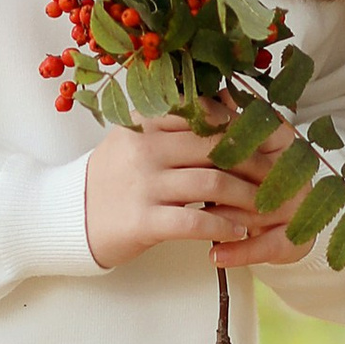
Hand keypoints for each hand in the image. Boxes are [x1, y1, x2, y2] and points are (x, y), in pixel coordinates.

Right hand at [81, 117, 313, 274]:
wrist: (62, 217)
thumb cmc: (108, 180)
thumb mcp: (132, 141)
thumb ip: (169, 126)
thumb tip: (221, 110)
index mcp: (145, 123)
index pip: (204, 114)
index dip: (242, 127)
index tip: (270, 140)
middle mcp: (145, 148)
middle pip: (216, 147)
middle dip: (256, 162)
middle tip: (282, 176)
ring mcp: (143, 184)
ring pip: (212, 181)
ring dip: (248, 196)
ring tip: (269, 207)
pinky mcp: (143, 221)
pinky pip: (194, 220)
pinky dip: (223, 226)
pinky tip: (240, 233)